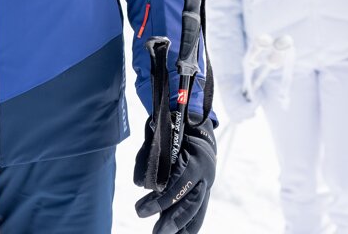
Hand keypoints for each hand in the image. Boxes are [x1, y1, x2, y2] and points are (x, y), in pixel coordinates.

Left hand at [134, 115, 216, 233]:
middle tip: (156, 233)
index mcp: (195, 156)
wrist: (197, 124)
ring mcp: (206, 182)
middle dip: (173, 220)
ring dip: (181, 227)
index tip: (142, 210)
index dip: (161, 199)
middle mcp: (205, 172)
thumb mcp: (159, 135)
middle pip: (191, 202)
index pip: (179, 183)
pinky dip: (189, 226)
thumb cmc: (173, 128)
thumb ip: (149, 157)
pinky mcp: (204, 190)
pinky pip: (199, 211)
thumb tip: (140, 184)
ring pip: (197, 210)